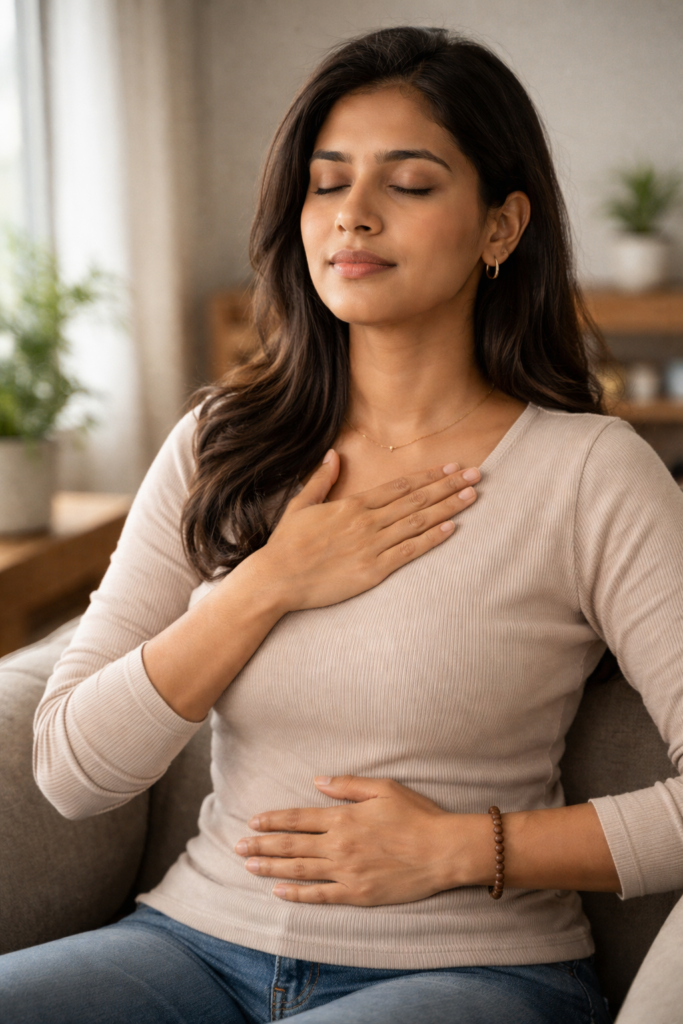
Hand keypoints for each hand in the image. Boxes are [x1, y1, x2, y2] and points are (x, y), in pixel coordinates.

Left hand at [234, 775, 479, 904]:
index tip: (253, 822)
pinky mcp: (357, 894)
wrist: (443, 851)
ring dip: (271, 868)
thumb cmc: (416, 817)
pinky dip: (296, 894)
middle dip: (262, 845)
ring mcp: (346, 872)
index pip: (298, 819)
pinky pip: (320, 896)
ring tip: (248, 866)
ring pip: (299, 871)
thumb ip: (348, 785)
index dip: (273, 821)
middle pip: (291, 846)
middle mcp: (339, 845)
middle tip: (237, 846)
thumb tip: (318, 781)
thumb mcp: (383, 788)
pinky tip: (279, 892)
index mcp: (344, 817)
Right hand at [250, 452, 479, 612]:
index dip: (428, 477)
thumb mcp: (301, 505)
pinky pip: (408, 552)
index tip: (451, 468)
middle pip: (416, 500)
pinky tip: (451, 529)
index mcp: (352, 505)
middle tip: (476, 475)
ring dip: (447, 508)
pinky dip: (431, 540)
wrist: (276, 578)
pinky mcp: (373, 570)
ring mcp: (371, 545)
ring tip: (472, 497)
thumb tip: (333, 454)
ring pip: (417, 522)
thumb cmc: (286, 544)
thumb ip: (321, 479)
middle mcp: (366, 521)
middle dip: (448, 487)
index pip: (400, 486)